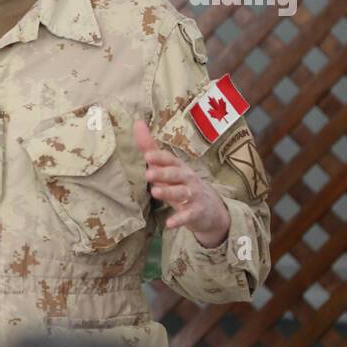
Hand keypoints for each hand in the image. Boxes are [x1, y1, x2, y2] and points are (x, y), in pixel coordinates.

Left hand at [134, 118, 229, 247]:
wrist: (210, 209)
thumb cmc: (181, 183)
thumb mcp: (167, 167)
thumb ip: (150, 148)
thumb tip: (136, 123)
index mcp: (178, 167)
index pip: (170, 159)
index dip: (160, 158)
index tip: (147, 156)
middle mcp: (187, 178)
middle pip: (176, 174)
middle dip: (163, 173)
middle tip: (148, 174)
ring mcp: (193, 195)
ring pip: (182, 193)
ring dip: (169, 193)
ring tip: (155, 193)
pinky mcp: (196, 212)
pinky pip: (188, 216)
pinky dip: (179, 219)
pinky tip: (170, 223)